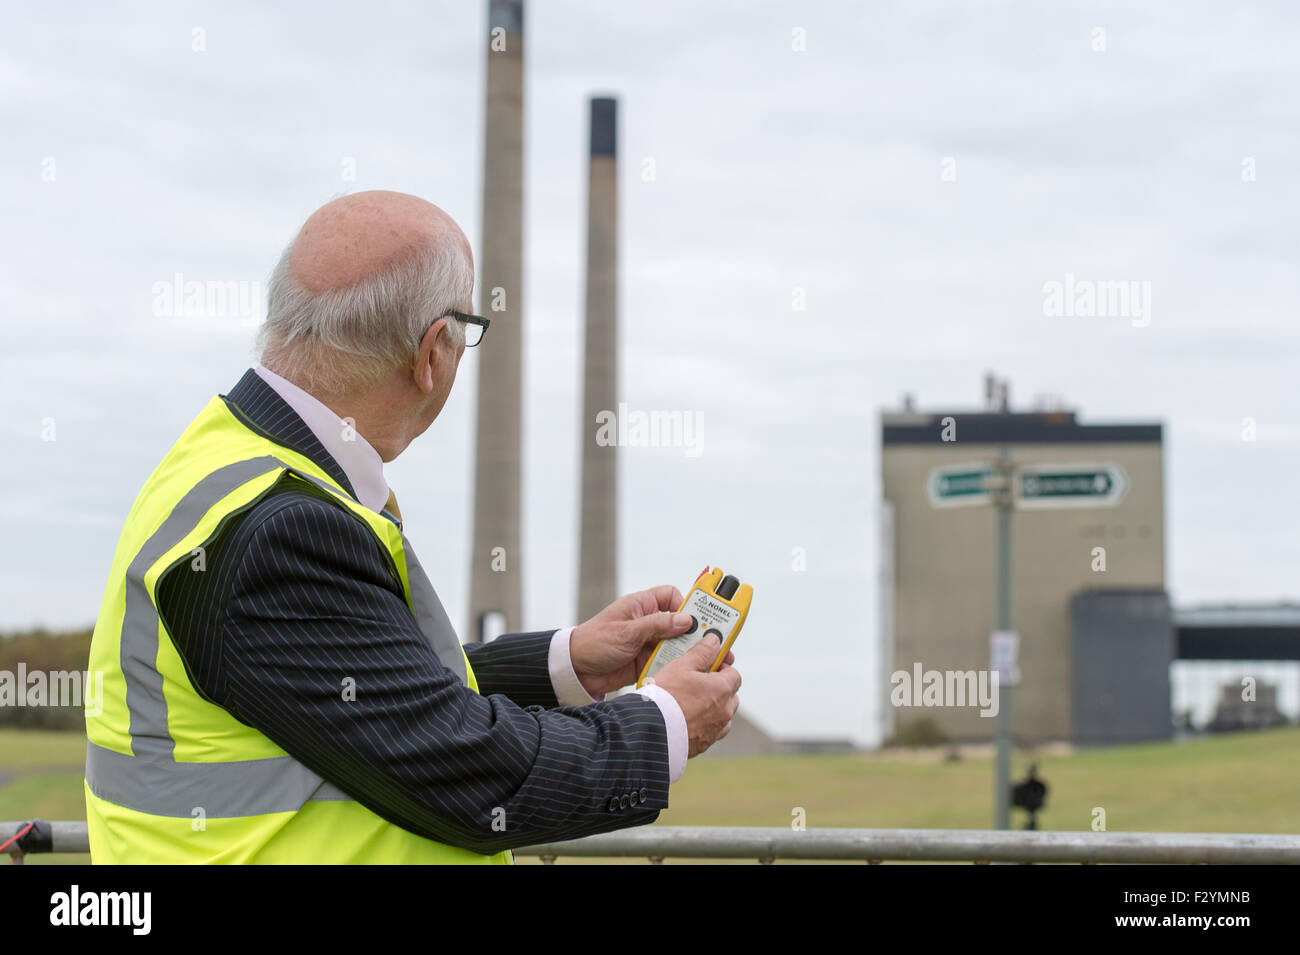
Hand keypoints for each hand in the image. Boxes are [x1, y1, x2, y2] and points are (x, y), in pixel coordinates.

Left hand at [569, 586, 734, 697]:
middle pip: (681, 623)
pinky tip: (691, 676)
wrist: (575, 670)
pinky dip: (679, 669)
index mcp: (642, 606)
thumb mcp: (626, 632)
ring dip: (692, 653)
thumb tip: (686, 620)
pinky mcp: (647, 662)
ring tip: (712, 662)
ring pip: (678, 645)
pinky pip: (669, 663)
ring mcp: (649, 643)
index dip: (686, 605)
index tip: (698, 619)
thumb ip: (656, 625)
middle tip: (719, 643)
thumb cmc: (594, 642)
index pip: (672, 597)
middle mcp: (649, 623)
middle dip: (698, 633)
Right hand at [649, 634, 741, 757]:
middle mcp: (724, 711)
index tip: (710, 665)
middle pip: (731, 696)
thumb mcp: (680, 666)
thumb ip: (701, 652)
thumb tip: (714, 641)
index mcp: (722, 689)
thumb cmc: (665, 696)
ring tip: (691, 702)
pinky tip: (687, 718)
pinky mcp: (704, 744)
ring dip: (713, 708)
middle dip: (719, 688)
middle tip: (699, 682)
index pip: (734, 674)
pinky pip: (710, 731)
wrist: (651, 731)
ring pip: (722, 715)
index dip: (722, 668)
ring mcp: (715, 730)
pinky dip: (704, 724)